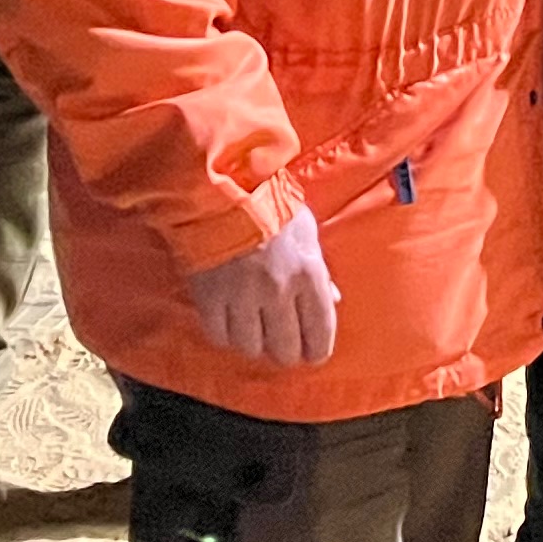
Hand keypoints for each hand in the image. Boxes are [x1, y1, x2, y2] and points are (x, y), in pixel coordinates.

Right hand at [186, 199, 338, 366]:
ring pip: (251, 348)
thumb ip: (320, 272)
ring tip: (255, 330)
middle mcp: (278, 292)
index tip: (313, 353)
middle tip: (282, 344)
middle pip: (286, 351)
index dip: (317, 351)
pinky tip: (230, 323)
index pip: (320, 334)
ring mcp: (242, 297)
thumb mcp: (306, 232)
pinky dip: (226, 334)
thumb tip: (333, 301)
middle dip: (287, 352)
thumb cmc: (270, 205)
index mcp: (308, 275)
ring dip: (255, 343)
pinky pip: (220, 336)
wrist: (220, 188)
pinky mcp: (209, 297)